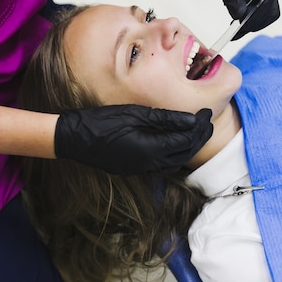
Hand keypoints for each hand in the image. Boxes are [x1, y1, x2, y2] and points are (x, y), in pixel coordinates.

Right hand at [55, 105, 212, 174]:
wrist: (73, 138)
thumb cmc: (101, 122)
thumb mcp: (135, 114)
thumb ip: (165, 119)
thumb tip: (192, 119)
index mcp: (151, 149)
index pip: (186, 140)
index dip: (200, 127)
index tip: (207, 112)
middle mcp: (149, 164)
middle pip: (184, 154)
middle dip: (199, 138)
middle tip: (208, 121)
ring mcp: (141, 169)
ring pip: (175, 162)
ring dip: (188, 147)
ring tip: (196, 131)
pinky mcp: (134, 168)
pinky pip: (162, 164)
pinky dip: (174, 154)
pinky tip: (175, 143)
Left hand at [188, 0, 279, 37]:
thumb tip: (241, 15)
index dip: (259, 13)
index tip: (246, 24)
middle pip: (270, 8)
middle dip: (257, 21)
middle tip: (240, 31)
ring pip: (263, 14)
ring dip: (251, 24)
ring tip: (235, 32)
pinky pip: (252, 14)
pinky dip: (245, 22)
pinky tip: (234, 27)